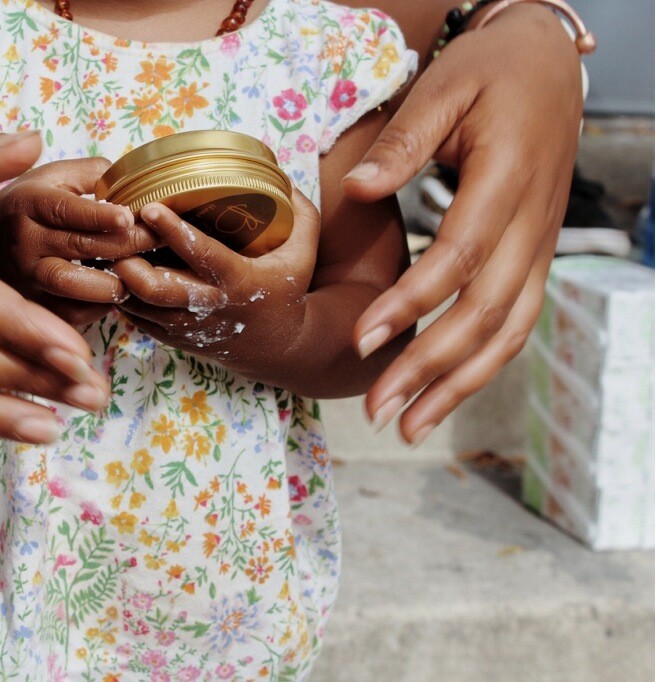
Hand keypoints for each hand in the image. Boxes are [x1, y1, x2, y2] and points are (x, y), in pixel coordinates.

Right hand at [0, 158, 160, 325]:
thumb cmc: (28, 207)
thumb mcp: (52, 177)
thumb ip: (94, 174)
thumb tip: (138, 182)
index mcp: (31, 203)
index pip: (67, 209)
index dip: (100, 215)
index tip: (130, 216)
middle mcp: (26, 242)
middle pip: (81, 247)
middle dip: (127, 244)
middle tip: (159, 240)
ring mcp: (27, 278)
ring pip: (73, 287)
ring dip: (113, 282)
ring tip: (137, 273)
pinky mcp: (33, 306)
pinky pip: (72, 314)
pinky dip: (100, 306)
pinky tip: (116, 292)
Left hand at [112, 190, 318, 370]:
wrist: (278, 349)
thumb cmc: (287, 290)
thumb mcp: (303, 253)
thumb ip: (299, 214)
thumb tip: (278, 174)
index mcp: (239, 281)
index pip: (202, 256)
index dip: (174, 231)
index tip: (151, 208)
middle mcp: (208, 306)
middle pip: (156, 289)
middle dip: (129, 262)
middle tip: (115, 233)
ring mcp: (185, 325)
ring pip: (138, 304)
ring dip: (118, 277)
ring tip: (105, 246)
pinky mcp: (170, 336)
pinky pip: (134, 317)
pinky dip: (120, 293)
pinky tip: (113, 268)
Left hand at [341, 6, 580, 443]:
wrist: (549, 65)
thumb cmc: (490, 73)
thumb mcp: (444, 88)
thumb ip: (402, 142)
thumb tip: (356, 191)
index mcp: (507, 182)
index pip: (456, 258)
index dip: (410, 304)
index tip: (360, 338)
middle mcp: (532, 225)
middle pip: (484, 313)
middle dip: (429, 368)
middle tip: (377, 410)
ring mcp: (539, 246)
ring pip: (508, 332)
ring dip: (458, 385)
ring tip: (409, 427)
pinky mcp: (534, 256)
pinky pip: (515, 322)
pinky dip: (482, 364)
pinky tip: (444, 392)